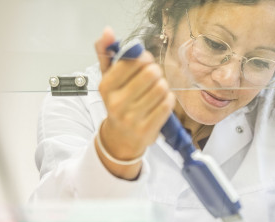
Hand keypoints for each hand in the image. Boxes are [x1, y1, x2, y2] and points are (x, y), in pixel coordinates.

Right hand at [94, 28, 174, 177]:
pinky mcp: (147, 129)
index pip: (132, 61)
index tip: (144, 62)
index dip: (144, 58)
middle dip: (156, 71)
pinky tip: (161, 102)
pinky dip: (168, 99)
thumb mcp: (108, 78)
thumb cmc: (117, 102)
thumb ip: (106, 53)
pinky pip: (168, 104)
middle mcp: (116, 103)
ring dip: (163, 86)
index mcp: (106, 87)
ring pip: (162, 88)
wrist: (121, 137)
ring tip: (157, 90)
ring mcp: (132, 118)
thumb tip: (107, 30)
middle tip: (153, 77)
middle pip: (150, 73)